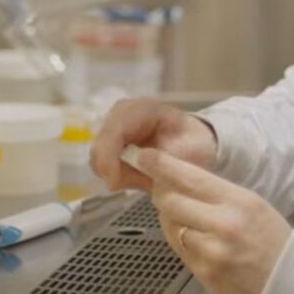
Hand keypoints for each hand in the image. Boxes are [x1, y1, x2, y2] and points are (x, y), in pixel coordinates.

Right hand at [91, 97, 216, 191]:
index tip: (114, 183)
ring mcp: (114, 128)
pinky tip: (139, 176)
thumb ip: (166, 158)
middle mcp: (123, 114)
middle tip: (139, 184)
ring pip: (98, 159)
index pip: (115, 129)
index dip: (109, 157)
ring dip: (118, 175)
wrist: (195, 145)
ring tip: (145, 178)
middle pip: (100, 146)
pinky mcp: (111, 144)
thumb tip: (141, 161)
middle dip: (113, 170)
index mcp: (143, 109)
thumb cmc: (194, 144)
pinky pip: (103, 167)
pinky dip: (118, 177)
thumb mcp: (189, 151)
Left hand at [133, 147, 291, 293]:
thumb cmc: (271, 241)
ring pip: (170, 226)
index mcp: (239, 200)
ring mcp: (211, 251)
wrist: (290, 285)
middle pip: (170, 201)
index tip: (146, 156)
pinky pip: (178, 249)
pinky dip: (180, 241)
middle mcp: (223, 224)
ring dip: (171, 219)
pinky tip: (194, 240)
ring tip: (187, 219)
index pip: (191, 177)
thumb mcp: (252, 205)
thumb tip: (180, 178)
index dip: (163, 165)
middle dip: (162, 193)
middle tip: (163, 189)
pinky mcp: (203, 273)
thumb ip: (217, 193)